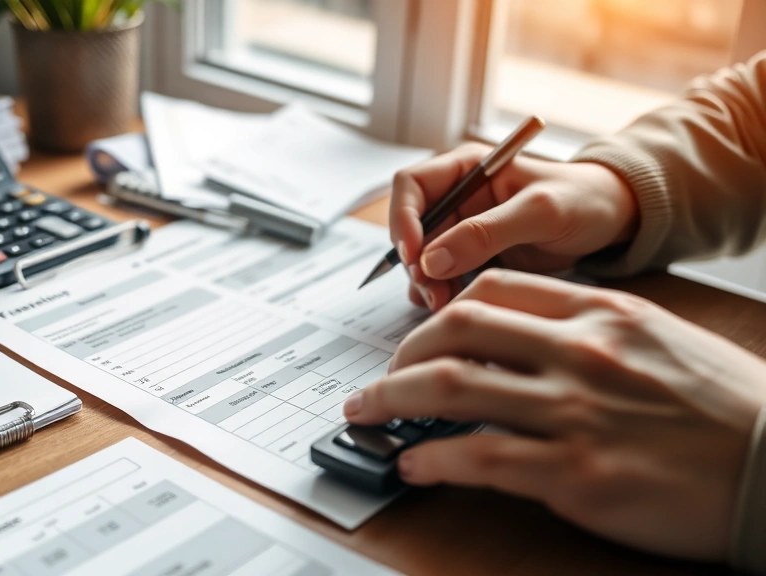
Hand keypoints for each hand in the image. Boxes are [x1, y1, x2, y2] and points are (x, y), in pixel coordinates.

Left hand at [343, 269, 765, 560]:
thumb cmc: (727, 407)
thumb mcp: (655, 342)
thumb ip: (585, 334)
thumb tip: (517, 349)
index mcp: (600, 311)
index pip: (492, 289)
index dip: (438, 311)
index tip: (419, 335)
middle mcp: (579, 349)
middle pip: (454, 328)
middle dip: (401, 353)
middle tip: (381, 376)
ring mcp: (574, 410)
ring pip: (449, 387)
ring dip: (390, 399)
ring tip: (365, 412)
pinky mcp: (575, 473)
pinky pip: (476, 458)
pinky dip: (430, 459)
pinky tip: (413, 465)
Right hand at [391, 143, 637, 309]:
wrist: (614, 219)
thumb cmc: (583, 200)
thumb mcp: (539, 211)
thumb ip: (485, 233)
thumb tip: (431, 260)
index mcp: (466, 169)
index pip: (411, 185)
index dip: (403, 219)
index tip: (415, 256)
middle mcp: (458, 197)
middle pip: (412, 228)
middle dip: (416, 262)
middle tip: (432, 293)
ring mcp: (463, 230)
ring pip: (423, 257)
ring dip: (426, 282)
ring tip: (443, 305)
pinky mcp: (474, 257)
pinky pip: (443, 276)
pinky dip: (441, 293)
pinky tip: (454, 305)